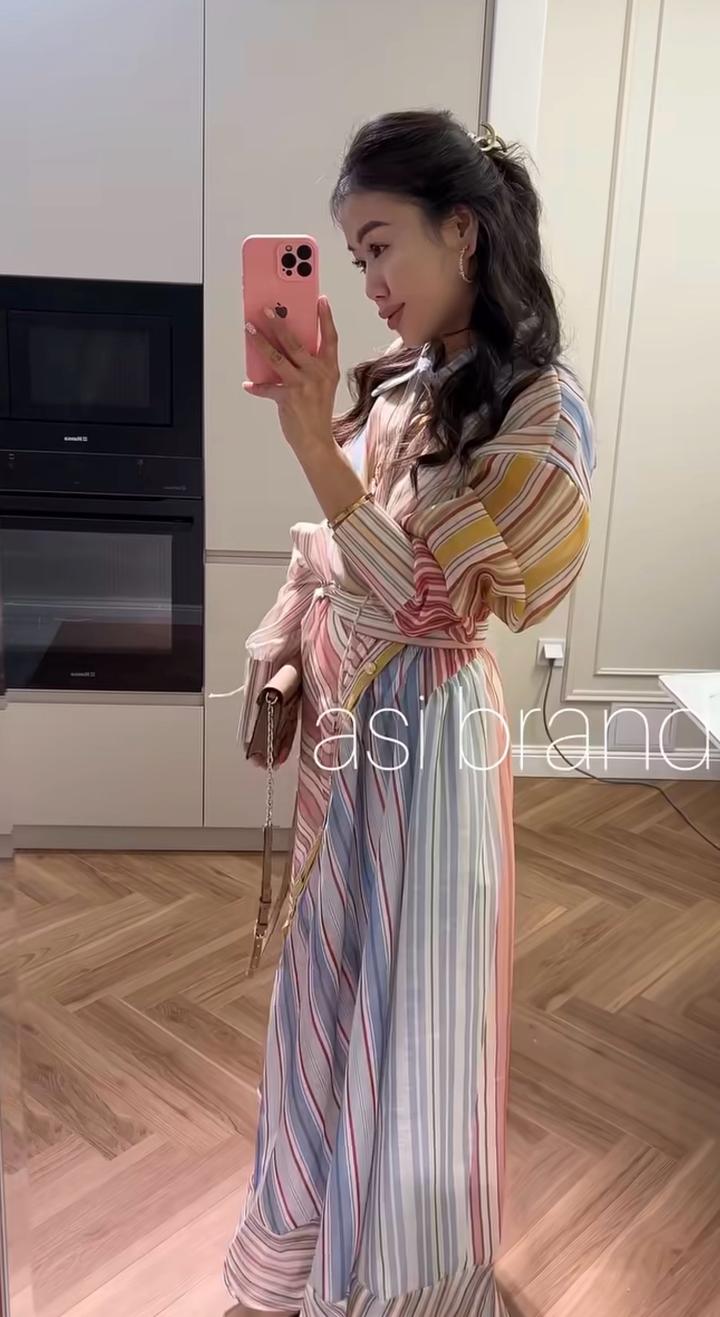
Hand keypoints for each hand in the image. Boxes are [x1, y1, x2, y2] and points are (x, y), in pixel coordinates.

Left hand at [244, 296, 339, 456]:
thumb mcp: (322, 385)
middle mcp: (318, 374)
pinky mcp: (289, 398)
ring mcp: (303, 385)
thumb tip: (287, 348)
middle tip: (268, 310)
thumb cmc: (317, 411)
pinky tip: (248, 384)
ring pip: (278, 358)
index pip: (330, 338)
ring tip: (250, 329)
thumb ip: (310, 366)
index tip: (321, 300)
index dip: (326, 318)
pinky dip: (256, 386)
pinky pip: (267, 388)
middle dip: (280, 324)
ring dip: (261, 343)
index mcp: (329, 368)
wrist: (317, 440)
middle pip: (296, 343)